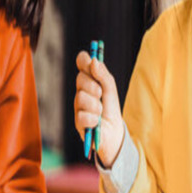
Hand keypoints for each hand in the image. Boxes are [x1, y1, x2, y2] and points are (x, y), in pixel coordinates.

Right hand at [74, 49, 123, 166]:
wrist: (114, 132)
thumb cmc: (111, 109)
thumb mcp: (111, 89)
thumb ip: (103, 75)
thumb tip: (94, 61)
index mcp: (88, 81)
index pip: (81, 63)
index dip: (84, 60)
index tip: (89, 61)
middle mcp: (80, 91)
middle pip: (80, 78)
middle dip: (93, 85)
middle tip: (100, 94)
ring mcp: (77, 106)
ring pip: (81, 97)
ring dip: (96, 105)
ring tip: (100, 112)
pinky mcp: (78, 122)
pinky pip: (82, 115)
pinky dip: (93, 119)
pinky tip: (96, 122)